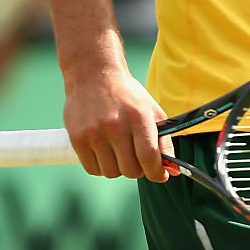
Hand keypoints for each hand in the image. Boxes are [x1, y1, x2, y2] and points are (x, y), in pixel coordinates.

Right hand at [63, 67, 173, 182]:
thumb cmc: (126, 94)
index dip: (156, 172)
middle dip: (137, 169)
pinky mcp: (78, 138)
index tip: (160, 175)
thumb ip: (163, 139)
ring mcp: (94, 133)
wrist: (94, 74)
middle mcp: (115, 125)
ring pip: (111, 173)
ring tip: (118, 149)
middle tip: (136, 158)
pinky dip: (101, 166)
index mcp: (138, 116)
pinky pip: (93, 169)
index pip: (148, 157)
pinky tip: (103, 150)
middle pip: (130, 170)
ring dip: (118, 167)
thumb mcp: (151, 109)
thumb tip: (171, 170)